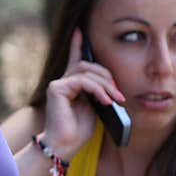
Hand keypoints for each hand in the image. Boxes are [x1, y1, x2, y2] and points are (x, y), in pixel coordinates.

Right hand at [42, 29, 125, 156]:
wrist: (64, 145)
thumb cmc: (78, 131)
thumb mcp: (95, 108)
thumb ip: (98, 93)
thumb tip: (111, 85)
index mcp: (71, 85)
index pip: (74, 59)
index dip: (77, 44)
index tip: (80, 30)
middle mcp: (62, 82)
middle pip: (88, 65)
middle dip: (108, 77)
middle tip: (120, 94)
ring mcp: (58, 84)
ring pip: (86, 71)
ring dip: (105, 85)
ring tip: (115, 99)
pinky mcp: (56, 89)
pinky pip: (82, 81)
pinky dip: (97, 90)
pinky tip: (104, 101)